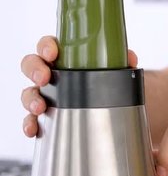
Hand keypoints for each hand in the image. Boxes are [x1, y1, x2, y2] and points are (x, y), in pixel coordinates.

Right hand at [20, 36, 138, 137]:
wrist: (111, 107)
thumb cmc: (104, 81)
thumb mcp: (115, 69)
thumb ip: (122, 62)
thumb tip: (129, 59)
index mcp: (65, 59)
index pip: (49, 46)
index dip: (46, 46)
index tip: (52, 53)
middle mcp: (52, 75)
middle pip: (31, 66)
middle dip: (34, 70)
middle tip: (43, 78)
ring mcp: (46, 95)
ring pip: (29, 93)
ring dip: (31, 99)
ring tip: (40, 108)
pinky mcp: (46, 116)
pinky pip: (32, 119)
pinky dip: (30, 124)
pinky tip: (34, 129)